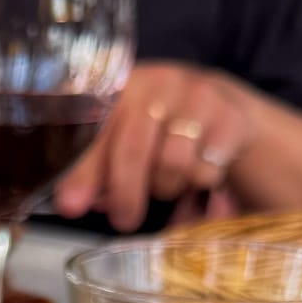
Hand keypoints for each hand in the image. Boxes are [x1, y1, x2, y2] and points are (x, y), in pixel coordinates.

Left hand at [56, 63, 256, 230]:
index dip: (83, 170)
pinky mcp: (231, 116)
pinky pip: (207, 168)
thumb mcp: (123, 142)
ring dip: (165, 186)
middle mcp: (159, 82)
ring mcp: (198, 95)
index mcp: (121, 87)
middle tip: (124, 221)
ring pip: (173, 162)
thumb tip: (72, 203)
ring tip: (165, 184)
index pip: (96, 128)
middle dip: (125, 193)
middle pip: (134, 146)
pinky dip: (199, 182)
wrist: (224, 109)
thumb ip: (94, 169)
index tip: (71, 206)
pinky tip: (198, 173)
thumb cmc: (159, 133)